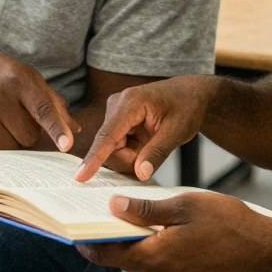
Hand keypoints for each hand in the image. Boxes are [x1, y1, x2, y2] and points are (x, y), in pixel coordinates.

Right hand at [0, 44, 80, 151]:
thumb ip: (52, 101)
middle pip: (30, 136)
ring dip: (13, 140)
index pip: (43, 108)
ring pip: (12, 147)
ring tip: (3, 120)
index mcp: (19, 80)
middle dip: (30, 132)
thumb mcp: (26, 76)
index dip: (56, 128)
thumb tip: (75, 128)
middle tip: (19, 116)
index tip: (67, 144)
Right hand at [75, 75, 212, 181]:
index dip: (94, 158)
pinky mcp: (118, 121)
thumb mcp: (178, 131)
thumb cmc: (187, 107)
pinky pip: (118, 147)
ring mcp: (116, 113)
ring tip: (154, 143)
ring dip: (133, 156)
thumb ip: (157, 152)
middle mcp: (117, 105)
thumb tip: (140, 173)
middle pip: (110, 148)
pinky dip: (133, 153)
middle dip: (131, 159)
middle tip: (154, 154)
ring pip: (114, 150)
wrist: (190, 94)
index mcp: (131, 103)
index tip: (80, 177)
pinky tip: (147, 143)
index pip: (108, 135)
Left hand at [78, 192, 271, 271]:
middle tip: (106, 210)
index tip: (75, 222)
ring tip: (135, 216)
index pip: (104, 252)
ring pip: (140, 265)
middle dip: (111, 236)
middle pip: (120, 259)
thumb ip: (146, 209)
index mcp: (153, 260)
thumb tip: (113, 205)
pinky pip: (159, 270)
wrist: (268, 255)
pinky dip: (153, 252)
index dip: (86, 237)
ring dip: (135, 244)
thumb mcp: (186, 206)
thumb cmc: (231, 227)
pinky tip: (161, 232)